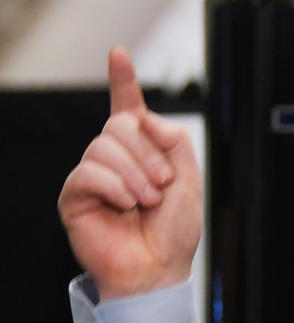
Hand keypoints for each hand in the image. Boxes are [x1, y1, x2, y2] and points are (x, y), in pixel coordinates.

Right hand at [58, 46, 202, 299]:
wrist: (157, 269)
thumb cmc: (173, 232)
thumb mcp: (189, 181)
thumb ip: (175, 142)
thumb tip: (146, 117)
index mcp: (143, 153)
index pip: (129, 109)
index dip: (123, 80)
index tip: (118, 53)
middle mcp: (115, 159)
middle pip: (120, 124)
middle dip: (147, 153)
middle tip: (162, 185)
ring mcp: (93, 176)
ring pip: (104, 146)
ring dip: (135, 175)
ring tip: (146, 202)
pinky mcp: (74, 196)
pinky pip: (88, 172)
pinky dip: (114, 187)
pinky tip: (125, 205)